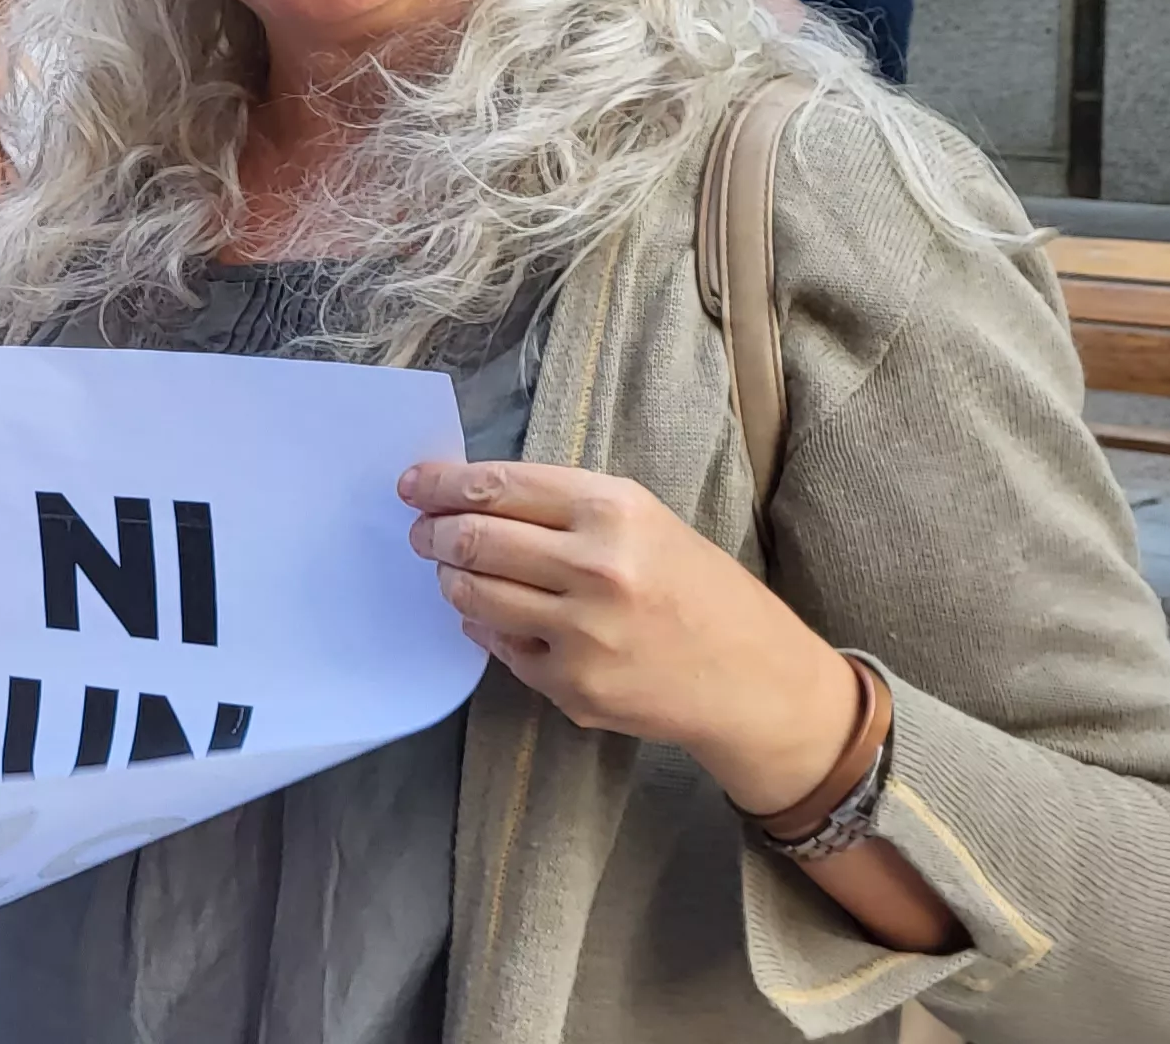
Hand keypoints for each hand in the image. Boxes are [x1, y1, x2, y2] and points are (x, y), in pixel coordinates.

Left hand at [401, 460, 860, 813]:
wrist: (757, 681)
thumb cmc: (700, 592)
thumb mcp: (647, 524)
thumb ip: (566, 510)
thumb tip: (473, 498)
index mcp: (616, 511)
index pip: (499, 487)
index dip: (442, 485)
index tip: (413, 485)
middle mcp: (596, 567)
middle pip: (473, 539)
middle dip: (432, 533)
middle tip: (422, 533)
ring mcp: (581, 632)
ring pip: (472, 594)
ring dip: (451, 579)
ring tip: (454, 572)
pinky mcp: (572, 685)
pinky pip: (500, 646)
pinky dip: (486, 627)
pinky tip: (497, 618)